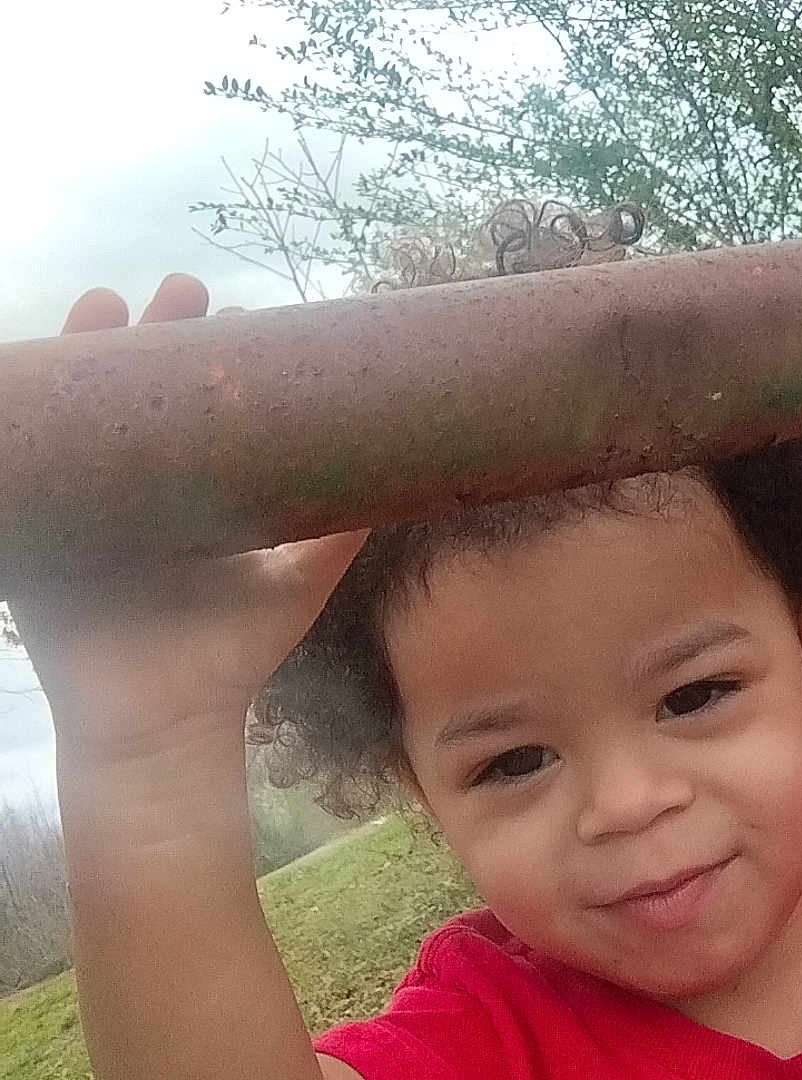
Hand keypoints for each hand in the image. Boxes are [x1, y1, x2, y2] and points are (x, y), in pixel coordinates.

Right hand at [9, 274, 368, 750]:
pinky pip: (24, 463)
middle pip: (141, 393)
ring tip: (108, 304)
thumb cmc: (236, 651)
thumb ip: (340, 531)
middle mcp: (144, 485)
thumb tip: (402, 474)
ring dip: (88, 352)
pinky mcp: (42, 532)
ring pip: (81, 411)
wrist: (164, 724)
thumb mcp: (298, 581)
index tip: (238, 314)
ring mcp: (90, 504)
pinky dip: (19, 412)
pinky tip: (32, 369)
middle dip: (154, 336)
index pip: (201, 406)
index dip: (213, 356)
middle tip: (181, 292)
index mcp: (198, 488)